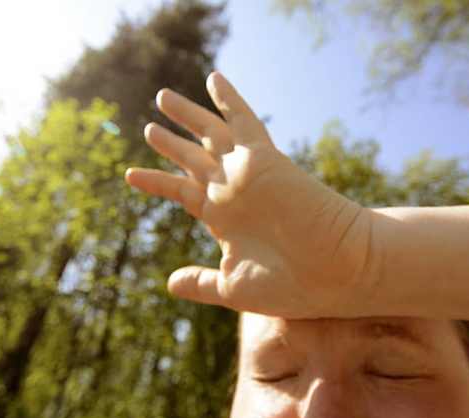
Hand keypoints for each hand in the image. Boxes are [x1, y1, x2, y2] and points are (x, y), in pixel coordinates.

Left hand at [125, 72, 374, 317]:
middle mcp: (231, 191)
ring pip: (210, 134)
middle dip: (170, 142)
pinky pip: (243, 121)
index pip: (182, 192)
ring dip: (187, 115)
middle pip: (192, 158)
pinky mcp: (264, 159)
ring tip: (161, 98)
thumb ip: (201, 282)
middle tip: (149, 128)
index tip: (132, 174)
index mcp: (222, 218)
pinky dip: (229, 100)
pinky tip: (214, 79)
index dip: (157, 181)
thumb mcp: (233, 286)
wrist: (337, 270)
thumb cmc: (291, 286)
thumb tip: (170, 283)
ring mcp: (246, 173)